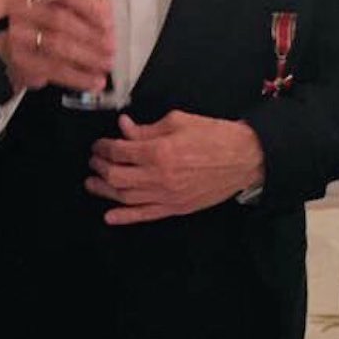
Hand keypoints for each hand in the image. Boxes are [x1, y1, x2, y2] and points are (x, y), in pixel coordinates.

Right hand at [0, 0, 112, 93]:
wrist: (11, 51)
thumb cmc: (40, 29)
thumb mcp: (60, 11)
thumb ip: (83, 10)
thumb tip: (106, 16)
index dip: (90, 8)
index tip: (109, 22)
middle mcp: (23, 9)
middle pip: (60, 20)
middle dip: (91, 36)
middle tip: (111, 47)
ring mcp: (17, 35)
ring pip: (56, 45)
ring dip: (87, 57)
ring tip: (105, 65)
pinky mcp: (18, 59)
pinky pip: (52, 69)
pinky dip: (77, 77)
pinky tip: (92, 81)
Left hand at [86, 111, 265, 224]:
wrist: (245, 158)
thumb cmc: (215, 136)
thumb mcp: (178, 121)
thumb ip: (147, 129)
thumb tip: (125, 128)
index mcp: (160, 152)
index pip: (120, 151)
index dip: (104, 147)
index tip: (99, 144)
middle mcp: (160, 177)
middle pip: (117, 176)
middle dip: (100, 167)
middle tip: (94, 161)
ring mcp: (168, 196)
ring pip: (126, 197)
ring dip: (105, 191)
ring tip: (92, 183)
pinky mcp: (177, 208)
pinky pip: (145, 215)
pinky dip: (125, 217)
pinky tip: (109, 216)